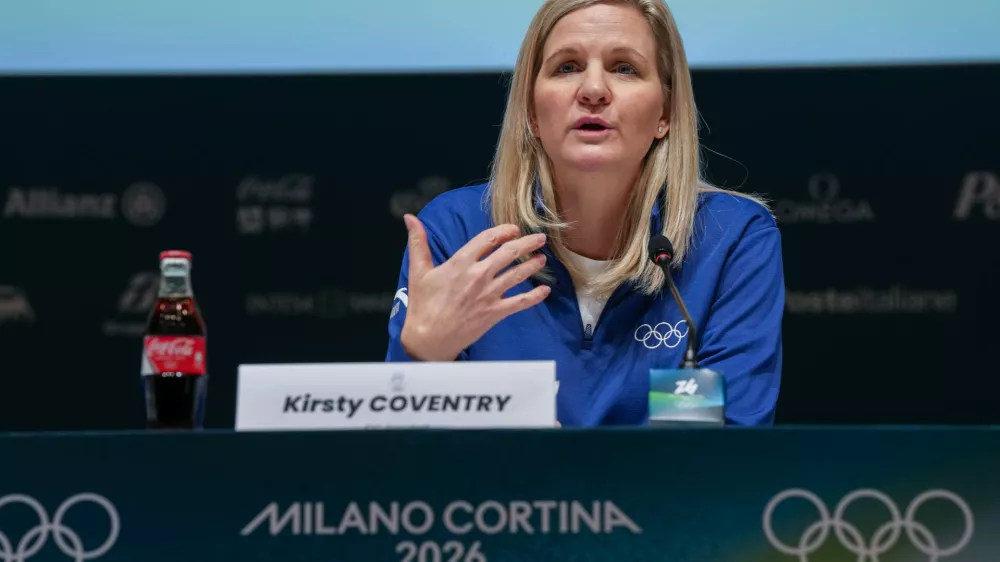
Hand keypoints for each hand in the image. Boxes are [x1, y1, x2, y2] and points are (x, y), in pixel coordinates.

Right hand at [400, 214, 550, 360]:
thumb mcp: (418, 271)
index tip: (513, 229)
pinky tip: (545, 291)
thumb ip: (418, 242)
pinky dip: (535, 297)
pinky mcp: (495, 313)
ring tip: (543, 259)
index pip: (488, 239)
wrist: (429, 338)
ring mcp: (489, 295)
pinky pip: (520, 302)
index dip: (504, 231)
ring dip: (533, 265)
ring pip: (518, 275)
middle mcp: (478, 276)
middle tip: (539, 238)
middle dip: (527, 243)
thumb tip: (410, 218)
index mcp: (460, 263)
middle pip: (509, 253)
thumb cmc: (423, 305)